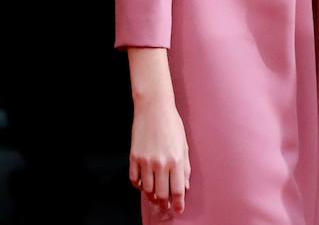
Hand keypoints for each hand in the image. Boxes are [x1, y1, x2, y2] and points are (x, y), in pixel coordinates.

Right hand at [129, 95, 190, 215]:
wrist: (154, 109)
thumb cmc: (172, 125)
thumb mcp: (184, 145)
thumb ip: (185, 167)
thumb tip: (184, 186)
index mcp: (176, 160)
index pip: (177, 190)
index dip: (178, 203)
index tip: (178, 209)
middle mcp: (160, 163)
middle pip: (161, 193)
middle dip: (164, 203)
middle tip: (166, 207)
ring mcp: (145, 161)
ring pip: (146, 189)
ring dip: (151, 196)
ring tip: (155, 197)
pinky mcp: (133, 158)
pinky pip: (134, 180)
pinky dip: (138, 186)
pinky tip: (143, 185)